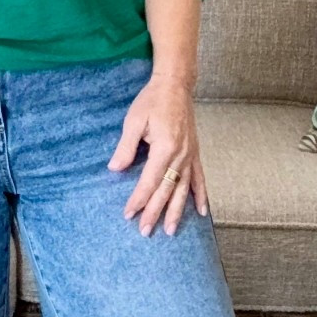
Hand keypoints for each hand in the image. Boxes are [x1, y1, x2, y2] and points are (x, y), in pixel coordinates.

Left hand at [108, 71, 208, 234]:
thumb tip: (115, 169)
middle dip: (155, 212)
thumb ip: (126, 147)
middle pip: (167, 190)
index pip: (150, 181)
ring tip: (170, 230)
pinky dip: (201, 196)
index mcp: (165, 147)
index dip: (139, 199)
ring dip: (177, 211)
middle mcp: (180, 155)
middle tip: (145, 231)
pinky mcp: (194, 153)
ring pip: (184, 189)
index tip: (129, 214)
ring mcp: (190, 155)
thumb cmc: (152, 101)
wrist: (175, 85)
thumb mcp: (134, 121)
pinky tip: (201, 211)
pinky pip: (199, 179)